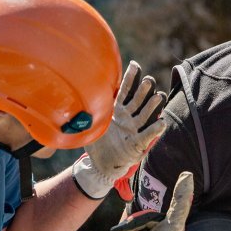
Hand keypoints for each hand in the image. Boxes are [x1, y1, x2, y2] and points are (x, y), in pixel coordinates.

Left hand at [74, 61, 166, 199]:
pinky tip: (160, 122)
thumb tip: (70, 95)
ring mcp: (135, 129)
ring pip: (147, 113)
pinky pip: (148, 134)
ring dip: (153, 105)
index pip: (126, 89)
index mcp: (118, 109)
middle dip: (144, 88)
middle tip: (147, 81)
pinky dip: (155, 129)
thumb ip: (83, 111)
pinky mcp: (138, 144)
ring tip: (157, 97)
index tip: (135, 65)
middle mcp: (129, 117)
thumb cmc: (96, 144)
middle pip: (140, 98)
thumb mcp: (88, 125)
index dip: (131, 77)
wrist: (100, 165)